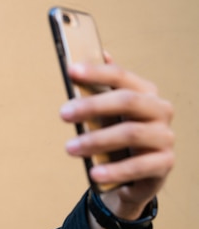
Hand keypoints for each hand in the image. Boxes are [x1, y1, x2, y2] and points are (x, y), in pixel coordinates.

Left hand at [59, 56, 174, 228]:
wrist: (135, 176)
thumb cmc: (118, 138)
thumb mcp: (108, 114)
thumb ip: (102, 88)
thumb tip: (100, 53)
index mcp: (145, 93)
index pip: (121, 77)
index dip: (97, 72)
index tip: (72, 72)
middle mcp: (160, 111)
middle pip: (127, 101)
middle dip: (92, 105)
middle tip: (63, 113)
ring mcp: (164, 137)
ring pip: (131, 133)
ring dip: (96, 140)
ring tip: (70, 148)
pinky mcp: (164, 164)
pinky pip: (139, 166)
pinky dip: (114, 170)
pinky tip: (94, 174)